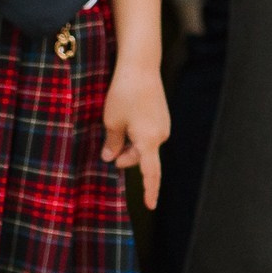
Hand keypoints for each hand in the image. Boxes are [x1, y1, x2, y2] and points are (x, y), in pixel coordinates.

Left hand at [102, 61, 169, 208]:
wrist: (140, 67)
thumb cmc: (123, 94)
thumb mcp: (111, 121)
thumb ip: (112, 143)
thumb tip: (110, 158)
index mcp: (149, 141)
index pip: (151, 173)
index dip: (149, 190)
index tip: (150, 206)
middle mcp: (161, 135)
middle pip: (143, 158)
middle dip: (126, 159)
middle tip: (109, 154)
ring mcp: (163, 124)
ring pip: (145, 144)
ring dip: (130, 146)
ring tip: (114, 130)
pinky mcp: (161, 115)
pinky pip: (148, 133)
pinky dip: (136, 134)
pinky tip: (125, 120)